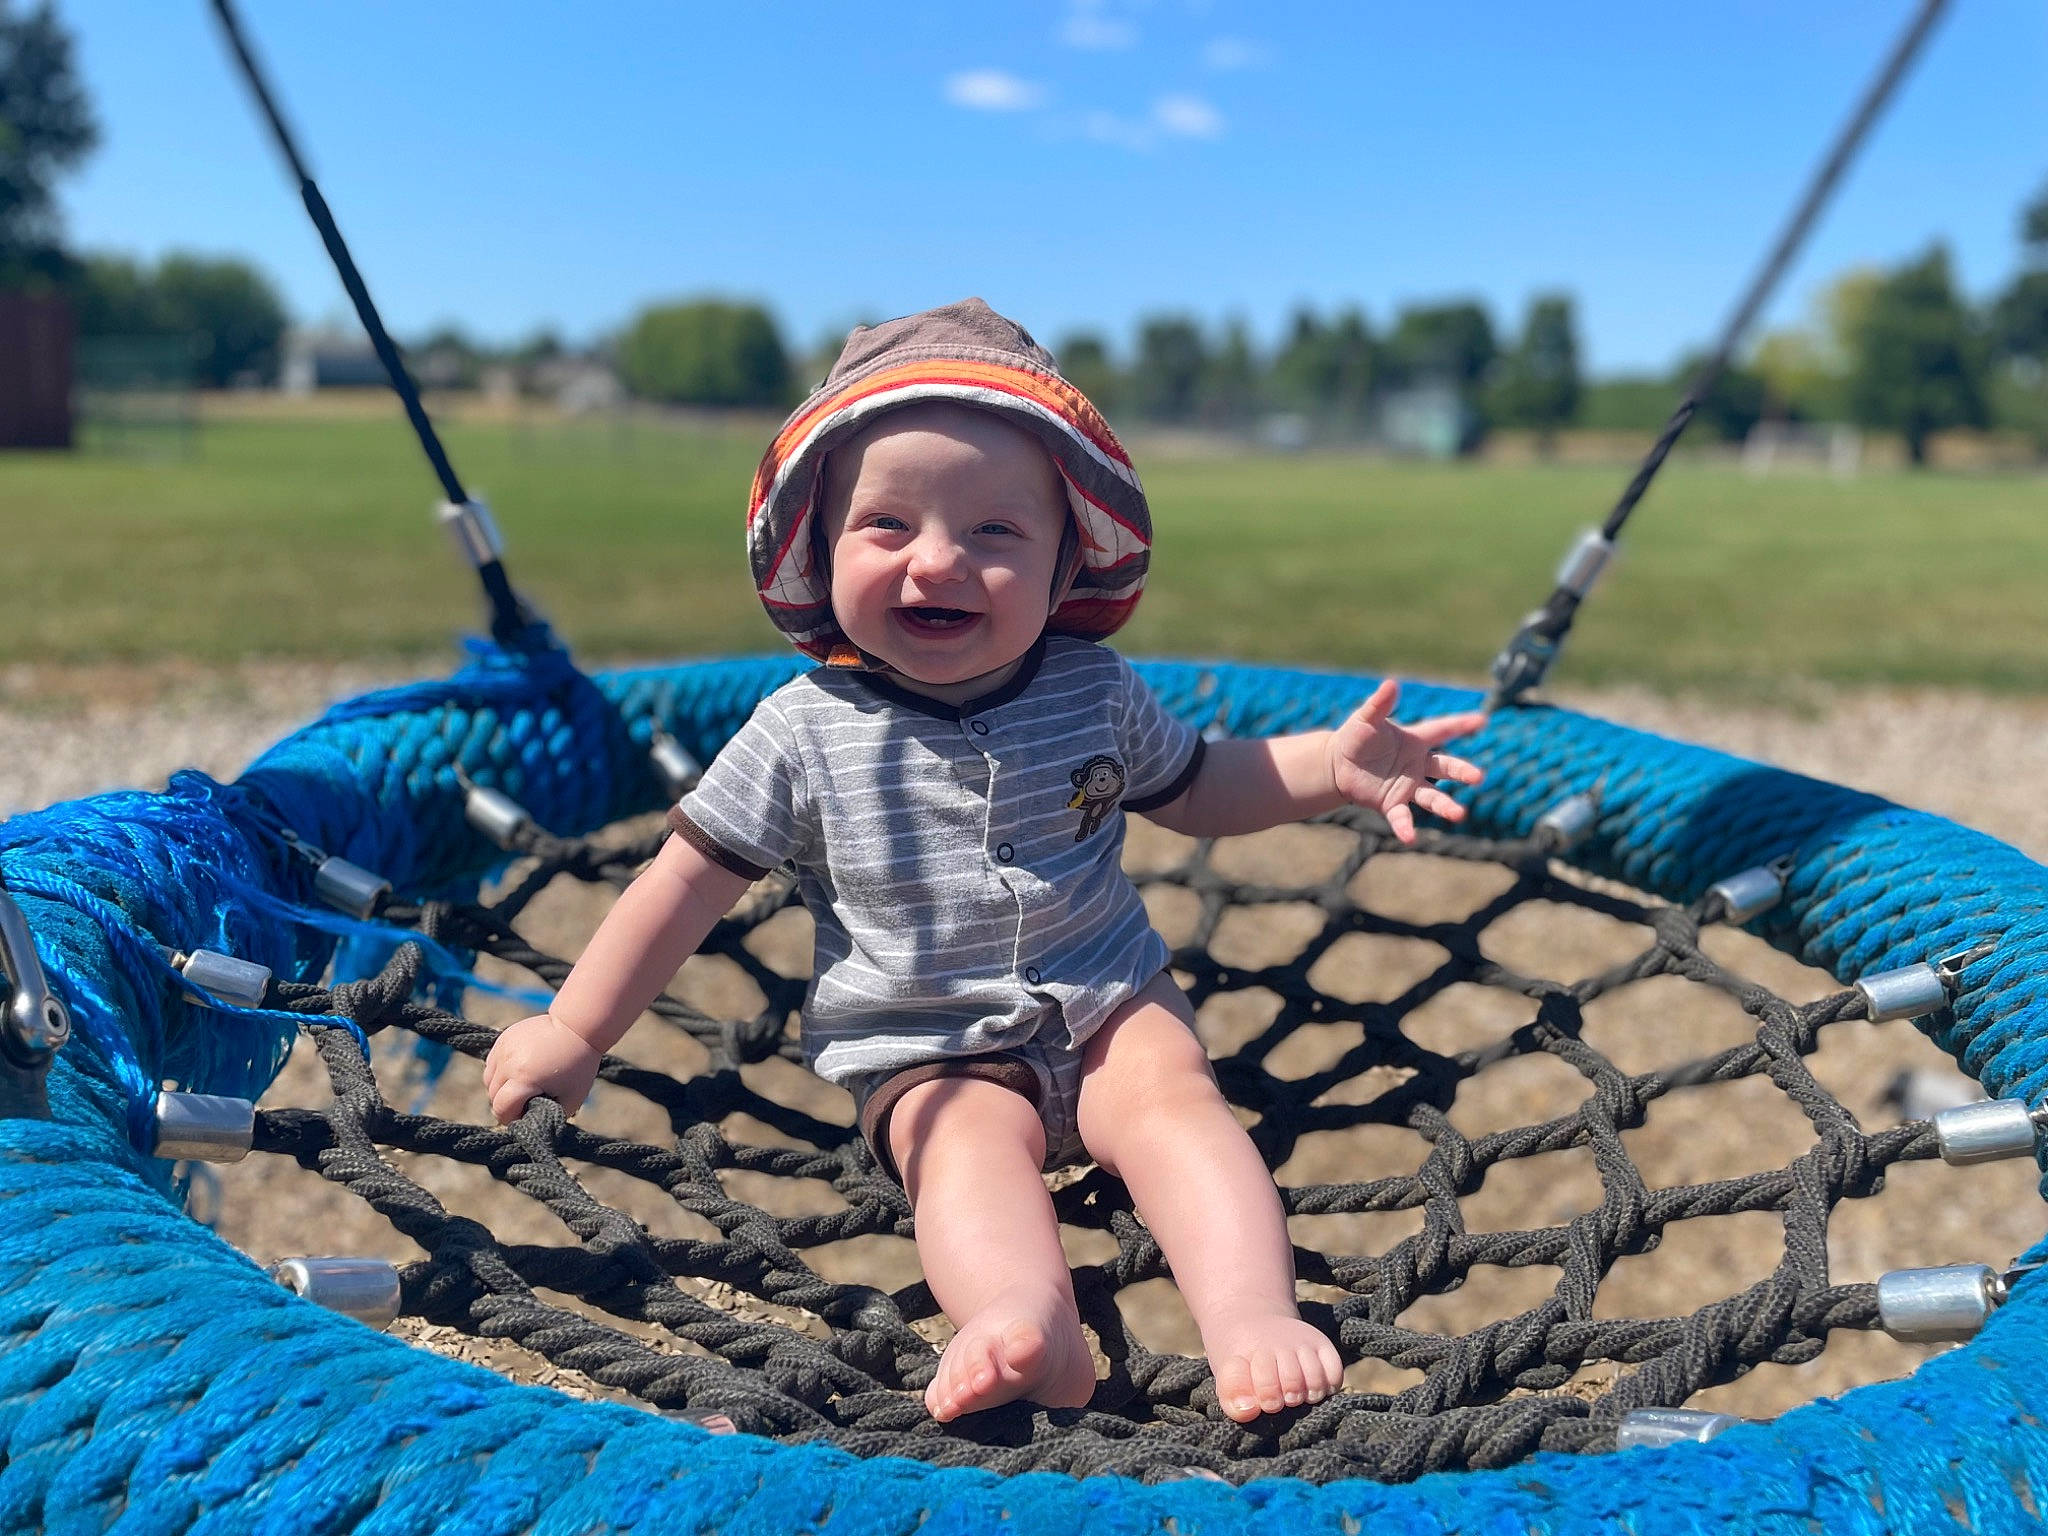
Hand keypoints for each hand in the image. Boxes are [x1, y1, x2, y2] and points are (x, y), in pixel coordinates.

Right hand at [482, 1012, 603, 1123]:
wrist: (578, 1027)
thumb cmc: (579, 1065)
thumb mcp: (571, 1098)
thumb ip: (548, 1117)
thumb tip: (530, 1125)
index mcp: (524, 1079)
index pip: (501, 1109)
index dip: (512, 1118)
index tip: (526, 1115)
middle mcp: (509, 1063)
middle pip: (493, 1095)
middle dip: (507, 1104)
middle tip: (527, 1102)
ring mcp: (504, 1048)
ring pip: (489, 1080)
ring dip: (500, 1088)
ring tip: (522, 1086)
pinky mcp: (504, 1038)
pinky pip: (492, 1063)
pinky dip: (500, 1072)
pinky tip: (518, 1072)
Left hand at [1327, 680, 1485, 843]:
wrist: (1337, 765)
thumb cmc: (1355, 738)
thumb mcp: (1365, 719)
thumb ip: (1379, 704)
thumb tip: (1391, 684)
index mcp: (1415, 741)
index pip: (1443, 730)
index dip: (1461, 725)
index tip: (1482, 720)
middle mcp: (1417, 765)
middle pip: (1446, 767)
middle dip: (1462, 772)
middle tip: (1478, 777)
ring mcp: (1408, 786)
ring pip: (1433, 797)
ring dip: (1446, 805)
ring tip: (1459, 814)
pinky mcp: (1392, 803)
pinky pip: (1402, 816)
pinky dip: (1406, 827)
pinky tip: (1409, 837)